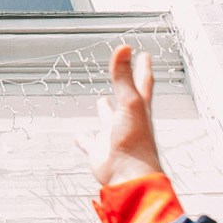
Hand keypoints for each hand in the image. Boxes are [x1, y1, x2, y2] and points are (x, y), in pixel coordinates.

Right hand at [87, 44, 163, 188]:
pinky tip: (78, 135)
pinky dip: (83, 138)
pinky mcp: (98, 151)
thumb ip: (123, 76)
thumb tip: (124, 47)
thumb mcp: (128, 103)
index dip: (143, 67)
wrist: (128, 176)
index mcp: (139, 109)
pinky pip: (88, 142)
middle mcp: (127, 120)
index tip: (143, 54)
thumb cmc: (135, 141)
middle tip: (122, 74)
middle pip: (126, 99)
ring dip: (104, 111)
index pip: (143, 83)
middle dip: (124, 87)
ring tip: (100, 101)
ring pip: (108, 119)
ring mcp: (113, 135)